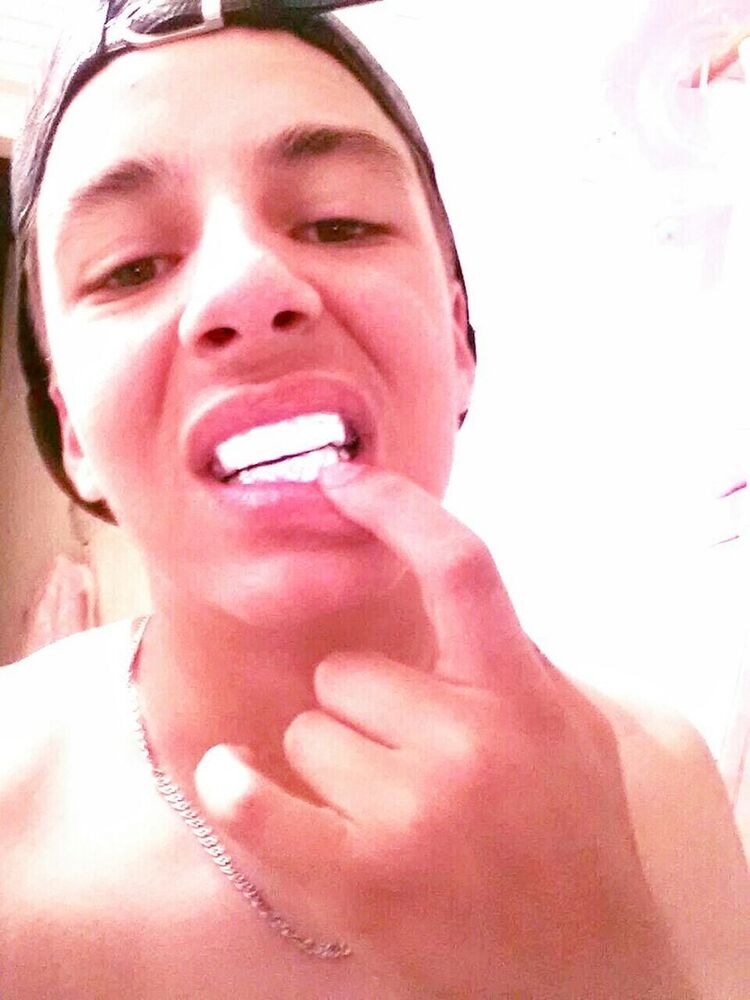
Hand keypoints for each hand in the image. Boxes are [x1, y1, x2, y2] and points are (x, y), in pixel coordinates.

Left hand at [195, 465, 688, 998]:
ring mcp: (414, 812)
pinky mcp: (364, 880)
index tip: (344, 480)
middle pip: (348, 672)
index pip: (461, 567)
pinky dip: (237, 789)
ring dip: (334, 768)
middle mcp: (470, 741)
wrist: (589, 974)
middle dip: (366, 710)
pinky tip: (229, 777)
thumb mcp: (573, 733)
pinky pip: (263, 804)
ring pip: (308, 733)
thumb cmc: (575, 843)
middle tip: (414, 768)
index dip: (398, 508)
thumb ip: (512, 662)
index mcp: (522, 695)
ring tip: (394, 820)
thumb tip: (446, 593)